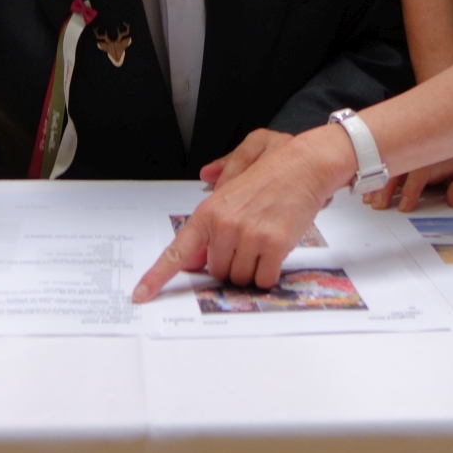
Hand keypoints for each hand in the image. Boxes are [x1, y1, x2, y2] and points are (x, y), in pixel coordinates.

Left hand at [133, 126, 355, 299]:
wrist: (310, 163)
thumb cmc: (279, 164)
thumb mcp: (244, 157)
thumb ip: (223, 171)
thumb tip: (207, 175)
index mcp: (210, 209)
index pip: (178, 250)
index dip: (157, 276)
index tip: (142, 294)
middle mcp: (225, 225)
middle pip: (216, 270)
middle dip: (231, 262)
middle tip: (249, 238)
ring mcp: (249, 236)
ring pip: (240, 278)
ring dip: (252, 268)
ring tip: (266, 238)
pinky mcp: (274, 246)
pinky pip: (264, 278)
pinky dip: (270, 273)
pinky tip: (277, 250)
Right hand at [364, 148, 452, 212]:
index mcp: (438, 154)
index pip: (421, 171)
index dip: (411, 188)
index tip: (405, 206)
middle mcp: (419, 149)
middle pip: (399, 165)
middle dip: (386, 185)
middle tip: (378, 204)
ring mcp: (407, 148)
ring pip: (387, 161)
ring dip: (376, 180)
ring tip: (368, 198)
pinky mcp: (398, 149)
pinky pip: (382, 158)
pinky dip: (371, 173)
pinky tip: (365, 186)